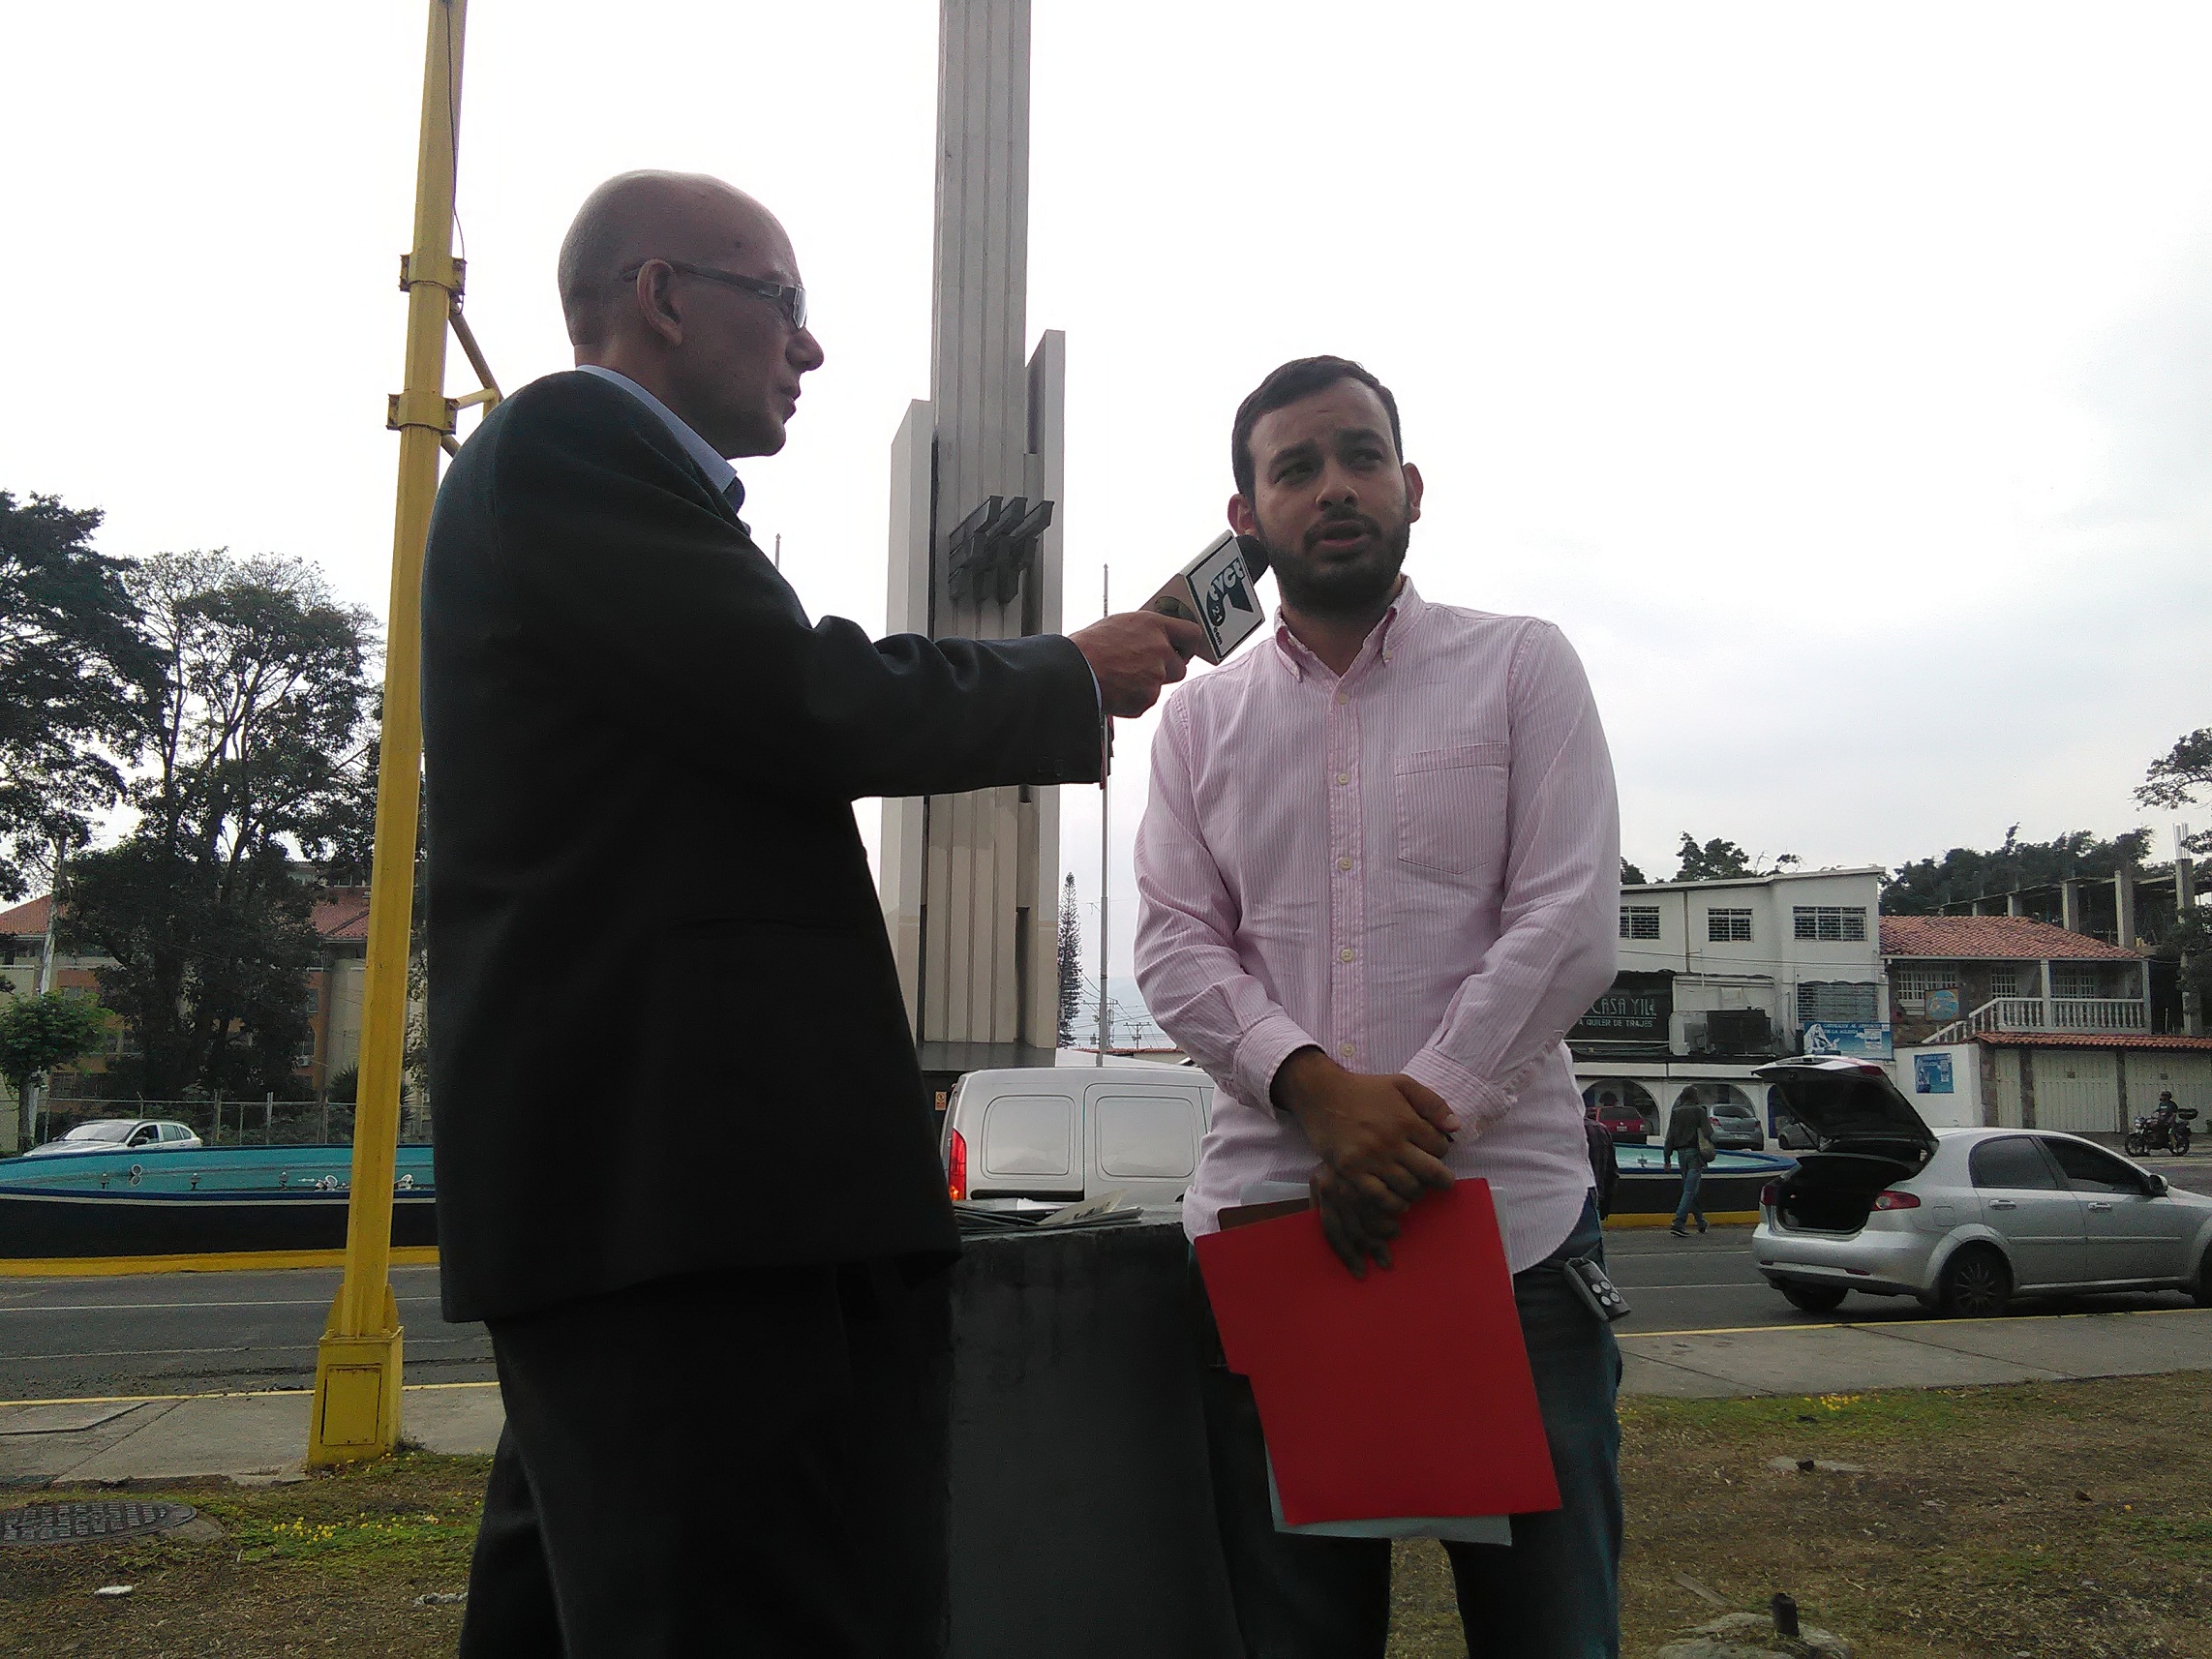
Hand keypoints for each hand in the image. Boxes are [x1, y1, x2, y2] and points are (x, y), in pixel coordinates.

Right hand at [1068, 611, 1204, 716]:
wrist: (1074, 671)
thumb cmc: (1089, 646)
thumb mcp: (1120, 624)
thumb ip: (1145, 632)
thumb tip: (1155, 638)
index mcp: (1154, 626)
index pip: (1192, 634)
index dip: (1188, 645)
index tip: (1183, 650)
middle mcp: (1160, 650)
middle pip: (1180, 667)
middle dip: (1165, 670)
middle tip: (1143, 668)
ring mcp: (1155, 677)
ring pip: (1160, 685)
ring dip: (1146, 684)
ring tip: (1121, 677)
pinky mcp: (1146, 699)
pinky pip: (1146, 700)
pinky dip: (1133, 698)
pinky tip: (1116, 689)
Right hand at [1272, 1049, 1457, 1275]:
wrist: (1322, 1094)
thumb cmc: (1365, 1089)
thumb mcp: (1402, 1084)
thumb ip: (1432, 1103)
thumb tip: (1455, 1127)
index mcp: (1406, 1120)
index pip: (1439, 1147)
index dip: (1442, 1152)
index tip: (1435, 1153)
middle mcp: (1391, 1141)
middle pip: (1429, 1172)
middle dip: (1441, 1180)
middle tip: (1441, 1182)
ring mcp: (1370, 1158)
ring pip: (1407, 1188)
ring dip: (1417, 1193)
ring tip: (1417, 1189)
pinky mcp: (1351, 1171)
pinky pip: (1379, 1197)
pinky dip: (1394, 1204)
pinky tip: (1398, 1201)